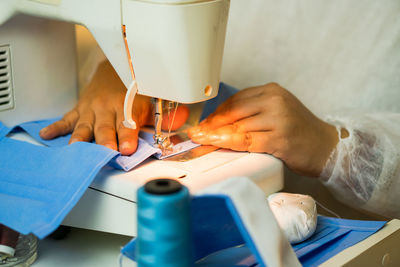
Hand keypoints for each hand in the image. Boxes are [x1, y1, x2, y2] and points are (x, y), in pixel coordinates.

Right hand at [39, 60, 188, 154]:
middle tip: (105, 152)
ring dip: (80, 139)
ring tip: (74, 151)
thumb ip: (165, 114)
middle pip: (105, 127)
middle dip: (105, 141)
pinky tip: (47, 134)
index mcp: (127, 104)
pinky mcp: (80, 109)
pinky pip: (67, 119)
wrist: (116, 65)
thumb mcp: (153, 99)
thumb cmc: (135, 86)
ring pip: (84, 126)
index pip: (128, 123)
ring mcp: (91, 108)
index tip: (126, 149)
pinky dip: (57, 127)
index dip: (127, 137)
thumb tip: (182, 121)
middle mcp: (107, 107)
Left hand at [188, 83, 341, 176]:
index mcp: (272, 91)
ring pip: (238, 127)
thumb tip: (219, 123)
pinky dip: (230, 144)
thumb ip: (252, 113)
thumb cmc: (298, 132)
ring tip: (201, 141)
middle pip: (234, 111)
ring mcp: (279, 119)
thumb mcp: (276, 112)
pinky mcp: (280, 138)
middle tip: (196, 134)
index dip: (216, 114)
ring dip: (216, 136)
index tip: (204, 124)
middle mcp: (275, 101)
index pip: (236, 100)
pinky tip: (219, 146)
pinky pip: (248, 141)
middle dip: (212, 125)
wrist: (327, 146)